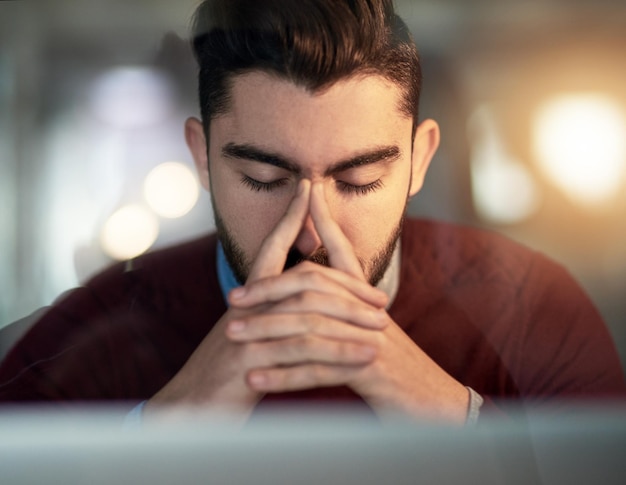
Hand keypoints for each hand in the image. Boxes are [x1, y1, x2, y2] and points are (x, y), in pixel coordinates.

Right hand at [145, 180, 385, 422]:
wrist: (187, 410)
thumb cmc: (224, 373)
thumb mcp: (243, 335)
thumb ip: (267, 312)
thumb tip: (293, 295)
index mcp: (244, 297)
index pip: (270, 248)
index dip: (290, 217)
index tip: (309, 188)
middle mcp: (243, 307)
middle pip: (302, 280)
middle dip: (346, 284)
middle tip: (382, 296)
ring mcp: (244, 332)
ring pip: (308, 314)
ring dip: (350, 318)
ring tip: (383, 326)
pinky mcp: (247, 363)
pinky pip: (303, 354)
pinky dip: (339, 354)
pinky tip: (364, 359)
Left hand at [228, 182, 468, 423]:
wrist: (435, 403)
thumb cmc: (398, 370)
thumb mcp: (373, 332)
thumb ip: (348, 309)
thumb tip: (320, 295)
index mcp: (367, 302)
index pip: (341, 254)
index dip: (324, 222)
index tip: (306, 192)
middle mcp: (368, 313)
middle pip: (314, 288)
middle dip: (270, 289)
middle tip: (234, 299)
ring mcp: (370, 339)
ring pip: (309, 327)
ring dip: (266, 331)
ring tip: (232, 335)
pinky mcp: (370, 371)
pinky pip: (318, 371)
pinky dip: (283, 376)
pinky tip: (255, 381)